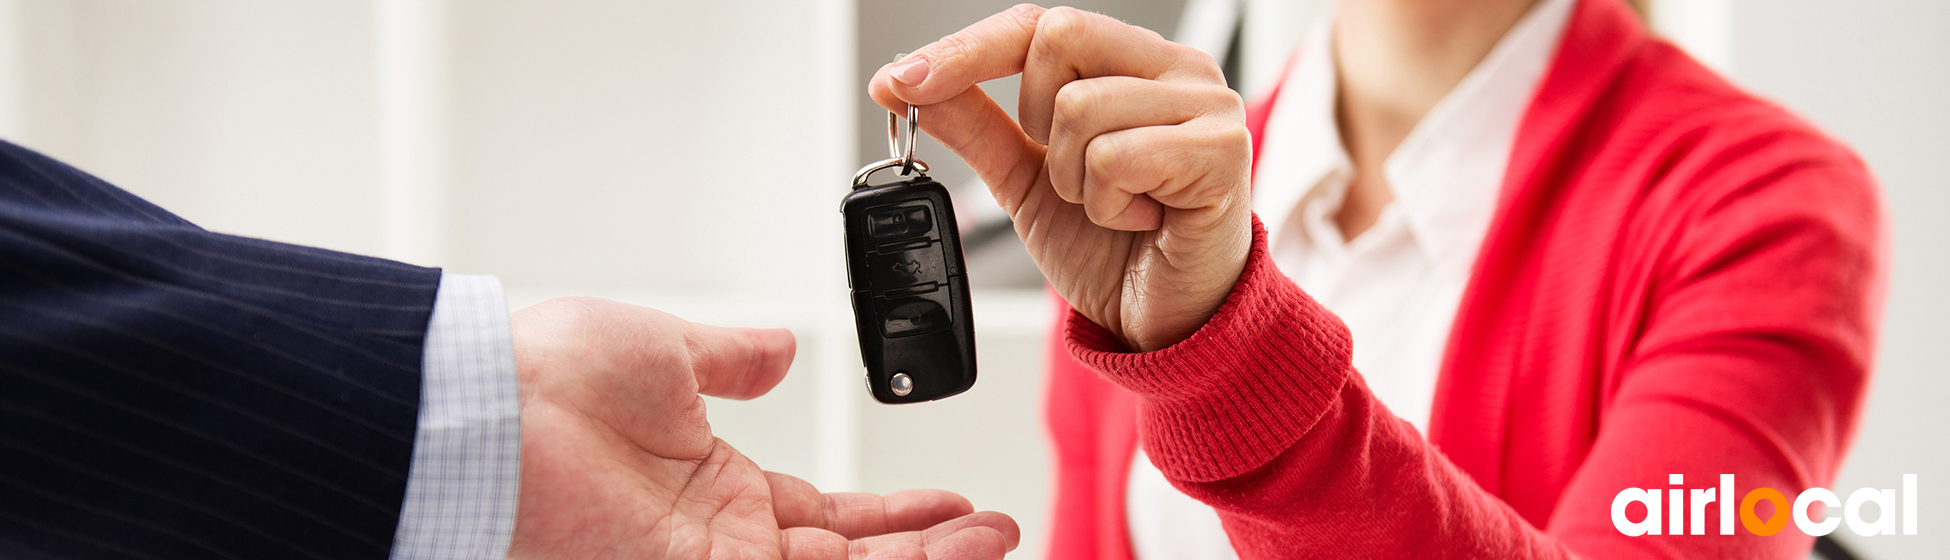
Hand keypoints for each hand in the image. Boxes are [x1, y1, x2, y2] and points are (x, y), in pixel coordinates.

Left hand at [507, 297, 1018, 558]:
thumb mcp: (663, 350)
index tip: (954, 501)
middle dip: (929, 546)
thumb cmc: (546, 380)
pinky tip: (937, 551)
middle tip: (997, 530)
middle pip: (851, 558)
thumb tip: (776, 347)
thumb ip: (731, 358)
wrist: (486, 415)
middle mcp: (718, 540)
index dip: (897, 512)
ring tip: (996, 539)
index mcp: (712, 488)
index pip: (829, 515)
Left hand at [869, 4, 1252, 351]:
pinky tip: (1142, 219)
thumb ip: (974, 125)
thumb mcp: (1026, 181)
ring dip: (1075, 179)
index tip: (900, 81)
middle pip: (1058, 38)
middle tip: (1072, 177)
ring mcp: (1208, 103)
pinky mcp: (1223, 149)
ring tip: (1116, 206)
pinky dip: (1109, 202)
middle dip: (1037, 122)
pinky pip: (1117, 155)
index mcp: (1134, 64)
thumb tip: (902, 83)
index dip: (966, 49)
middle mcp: (1177, 70)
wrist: (1168, 323)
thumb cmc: (1116, 248)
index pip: (1039, 24)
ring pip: (1081, 107)